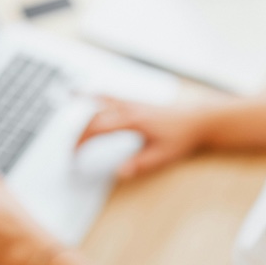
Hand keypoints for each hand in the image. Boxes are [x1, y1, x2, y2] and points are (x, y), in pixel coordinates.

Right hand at [77, 98, 208, 178]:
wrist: (197, 119)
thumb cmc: (181, 136)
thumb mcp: (162, 155)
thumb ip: (140, 164)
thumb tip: (119, 173)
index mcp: (132, 120)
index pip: (98, 127)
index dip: (82, 141)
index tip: (74, 155)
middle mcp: (129, 107)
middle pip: (94, 114)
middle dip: (78, 130)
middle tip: (71, 148)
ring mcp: (131, 102)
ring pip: (101, 97)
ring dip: (84, 101)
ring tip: (68, 95)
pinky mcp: (135, 102)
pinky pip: (110, 95)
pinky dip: (96, 94)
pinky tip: (89, 92)